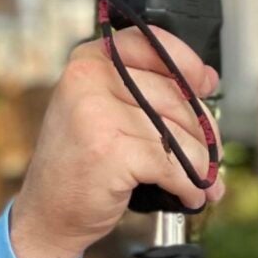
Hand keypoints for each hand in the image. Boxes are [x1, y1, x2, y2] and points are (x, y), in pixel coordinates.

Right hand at [8, 26, 223, 257]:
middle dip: (203, 133)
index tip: (206, 84)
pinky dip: (189, 185)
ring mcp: (98, 113)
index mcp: (89, 61)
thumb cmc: (82, 166)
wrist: (48, 214)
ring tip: (202, 183)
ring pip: (179, 134)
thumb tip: (208, 80)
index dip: (188, 64)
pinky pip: (173, 165)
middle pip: (174, 96)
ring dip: (201, 165)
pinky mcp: (112, 149)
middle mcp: (90, 79)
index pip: (150, 44)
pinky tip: (189, 195)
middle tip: (210, 160)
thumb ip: (145, 91)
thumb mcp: (103, 112)